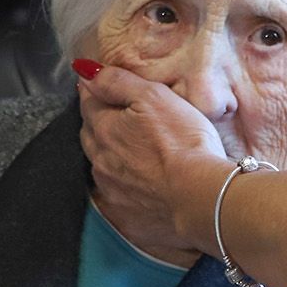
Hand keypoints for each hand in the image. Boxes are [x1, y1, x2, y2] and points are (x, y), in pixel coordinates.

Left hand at [75, 59, 230, 255]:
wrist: (202, 198)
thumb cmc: (184, 143)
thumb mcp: (155, 97)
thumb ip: (117, 81)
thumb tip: (84, 70)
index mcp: (104, 129)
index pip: (88, 102)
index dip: (98, 92)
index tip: (105, 87)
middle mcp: (101, 161)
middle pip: (92, 135)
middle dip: (101, 124)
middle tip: (121, 117)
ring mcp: (112, 191)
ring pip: (103, 166)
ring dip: (112, 156)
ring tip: (136, 152)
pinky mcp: (127, 216)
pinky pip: (118, 195)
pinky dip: (126, 186)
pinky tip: (143, 184)